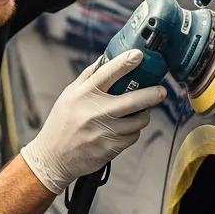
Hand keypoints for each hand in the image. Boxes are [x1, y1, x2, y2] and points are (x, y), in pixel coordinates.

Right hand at [20, 50, 165, 194]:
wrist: (53, 157)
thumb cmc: (62, 123)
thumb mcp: (69, 95)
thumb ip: (88, 77)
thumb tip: (107, 58)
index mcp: (84, 94)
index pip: (108, 73)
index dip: (126, 62)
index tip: (139, 55)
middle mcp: (96, 111)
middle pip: (135, 100)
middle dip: (154, 94)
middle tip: (161, 91)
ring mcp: (105, 131)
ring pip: (138, 120)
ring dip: (142, 116)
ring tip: (135, 113)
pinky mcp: (111, 147)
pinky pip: (133, 136)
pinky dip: (132, 132)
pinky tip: (122, 130)